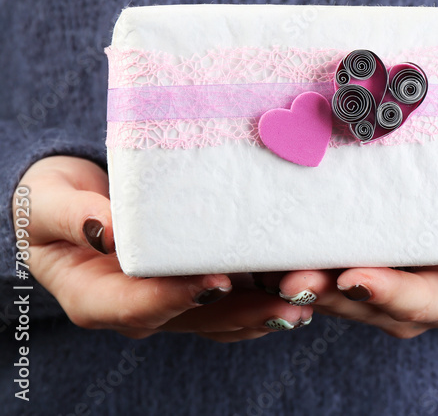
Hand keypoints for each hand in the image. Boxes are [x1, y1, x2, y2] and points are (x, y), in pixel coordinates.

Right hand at [15, 156, 312, 341]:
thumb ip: (74, 216)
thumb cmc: (52, 201)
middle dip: (248, 309)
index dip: (179, 296)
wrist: (68, 204)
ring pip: (225, 316)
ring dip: (270, 307)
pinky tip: (303, 284)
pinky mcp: (196, 288)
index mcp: (96, 299)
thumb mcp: (46, 202)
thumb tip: (107, 230)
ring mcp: (172, 303)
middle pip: (197, 317)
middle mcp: (140, 309)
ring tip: (311, 294)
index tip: (218, 280)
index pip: (139, 305)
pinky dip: (269, 294)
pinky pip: (236, 302)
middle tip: (293, 298)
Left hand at [271, 172, 437, 338]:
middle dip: (324, 290)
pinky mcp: (350, 278)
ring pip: (331, 295)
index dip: (382, 292)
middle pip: (360, 304)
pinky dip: (292, 265)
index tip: (353, 277)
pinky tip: (262, 251)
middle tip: (289, 273)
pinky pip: (320, 277)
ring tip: (263, 263)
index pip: (414, 302)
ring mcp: (374, 296)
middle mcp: (406, 309)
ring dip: (298, 282)